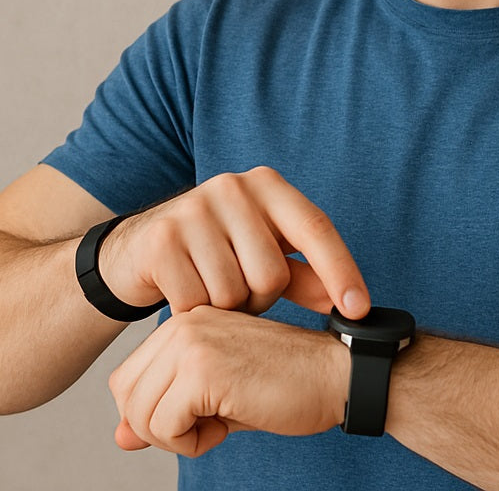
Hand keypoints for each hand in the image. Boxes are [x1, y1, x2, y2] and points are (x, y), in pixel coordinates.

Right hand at [98, 167, 368, 317]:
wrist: (139, 249)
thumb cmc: (216, 252)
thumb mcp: (262, 253)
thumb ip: (305, 276)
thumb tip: (352, 307)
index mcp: (267, 185)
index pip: (315, 228)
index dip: (340, 271)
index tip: (359, 312)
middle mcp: (233, 187)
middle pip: (272, 274)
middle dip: (259, 299)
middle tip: (240, 291)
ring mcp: (194, 209)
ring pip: (233, 292)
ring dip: (226, 308)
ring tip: (211, 289)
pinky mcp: (163, 239)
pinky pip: (196, 302)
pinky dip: (194, 311)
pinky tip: (186, 292)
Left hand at [108, 306, 347, 455]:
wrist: (336, 376)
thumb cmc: (284, 386)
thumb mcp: (215, 400)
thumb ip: (164, 414)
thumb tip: (118, 439)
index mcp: (186, 320)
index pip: (128, 379)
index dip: (159, 413)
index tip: (205, 411)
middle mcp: (183, 322)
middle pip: (126, 396)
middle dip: (161, 428)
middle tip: (213, 421)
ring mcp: (192, 341)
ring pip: (139, 415)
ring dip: (178, 438)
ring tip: (223, 421)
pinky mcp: (203, 368)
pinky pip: (163, 427)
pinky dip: (192, 444)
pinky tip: (229, 424)